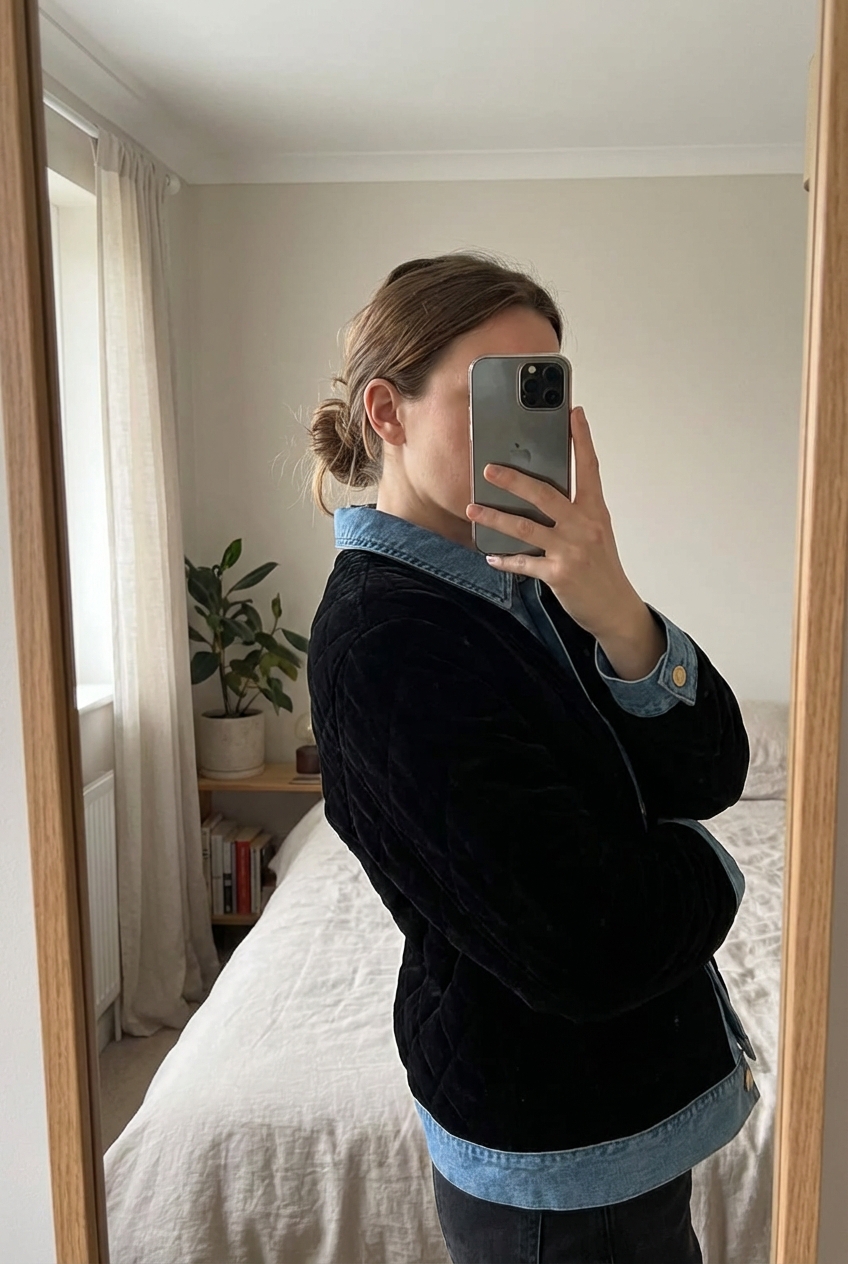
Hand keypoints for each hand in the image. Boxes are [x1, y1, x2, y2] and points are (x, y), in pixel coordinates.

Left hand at [465, 406, 641, 643]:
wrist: (615, 607)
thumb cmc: (602, 566)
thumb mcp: (597, 531)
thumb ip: (575, 510)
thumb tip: (544, 492)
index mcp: (595, 511)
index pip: (589, 467)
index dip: (582, 438)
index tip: (574, 413)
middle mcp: (584, 526)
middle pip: (545, 494)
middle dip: (514, 479)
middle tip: (489, 469)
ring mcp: (570, 550)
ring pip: (525, 528)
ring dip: (495, 517)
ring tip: (472, 509)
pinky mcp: (558, 574)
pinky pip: (524, 563)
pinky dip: (505, 559)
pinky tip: (491, 555)